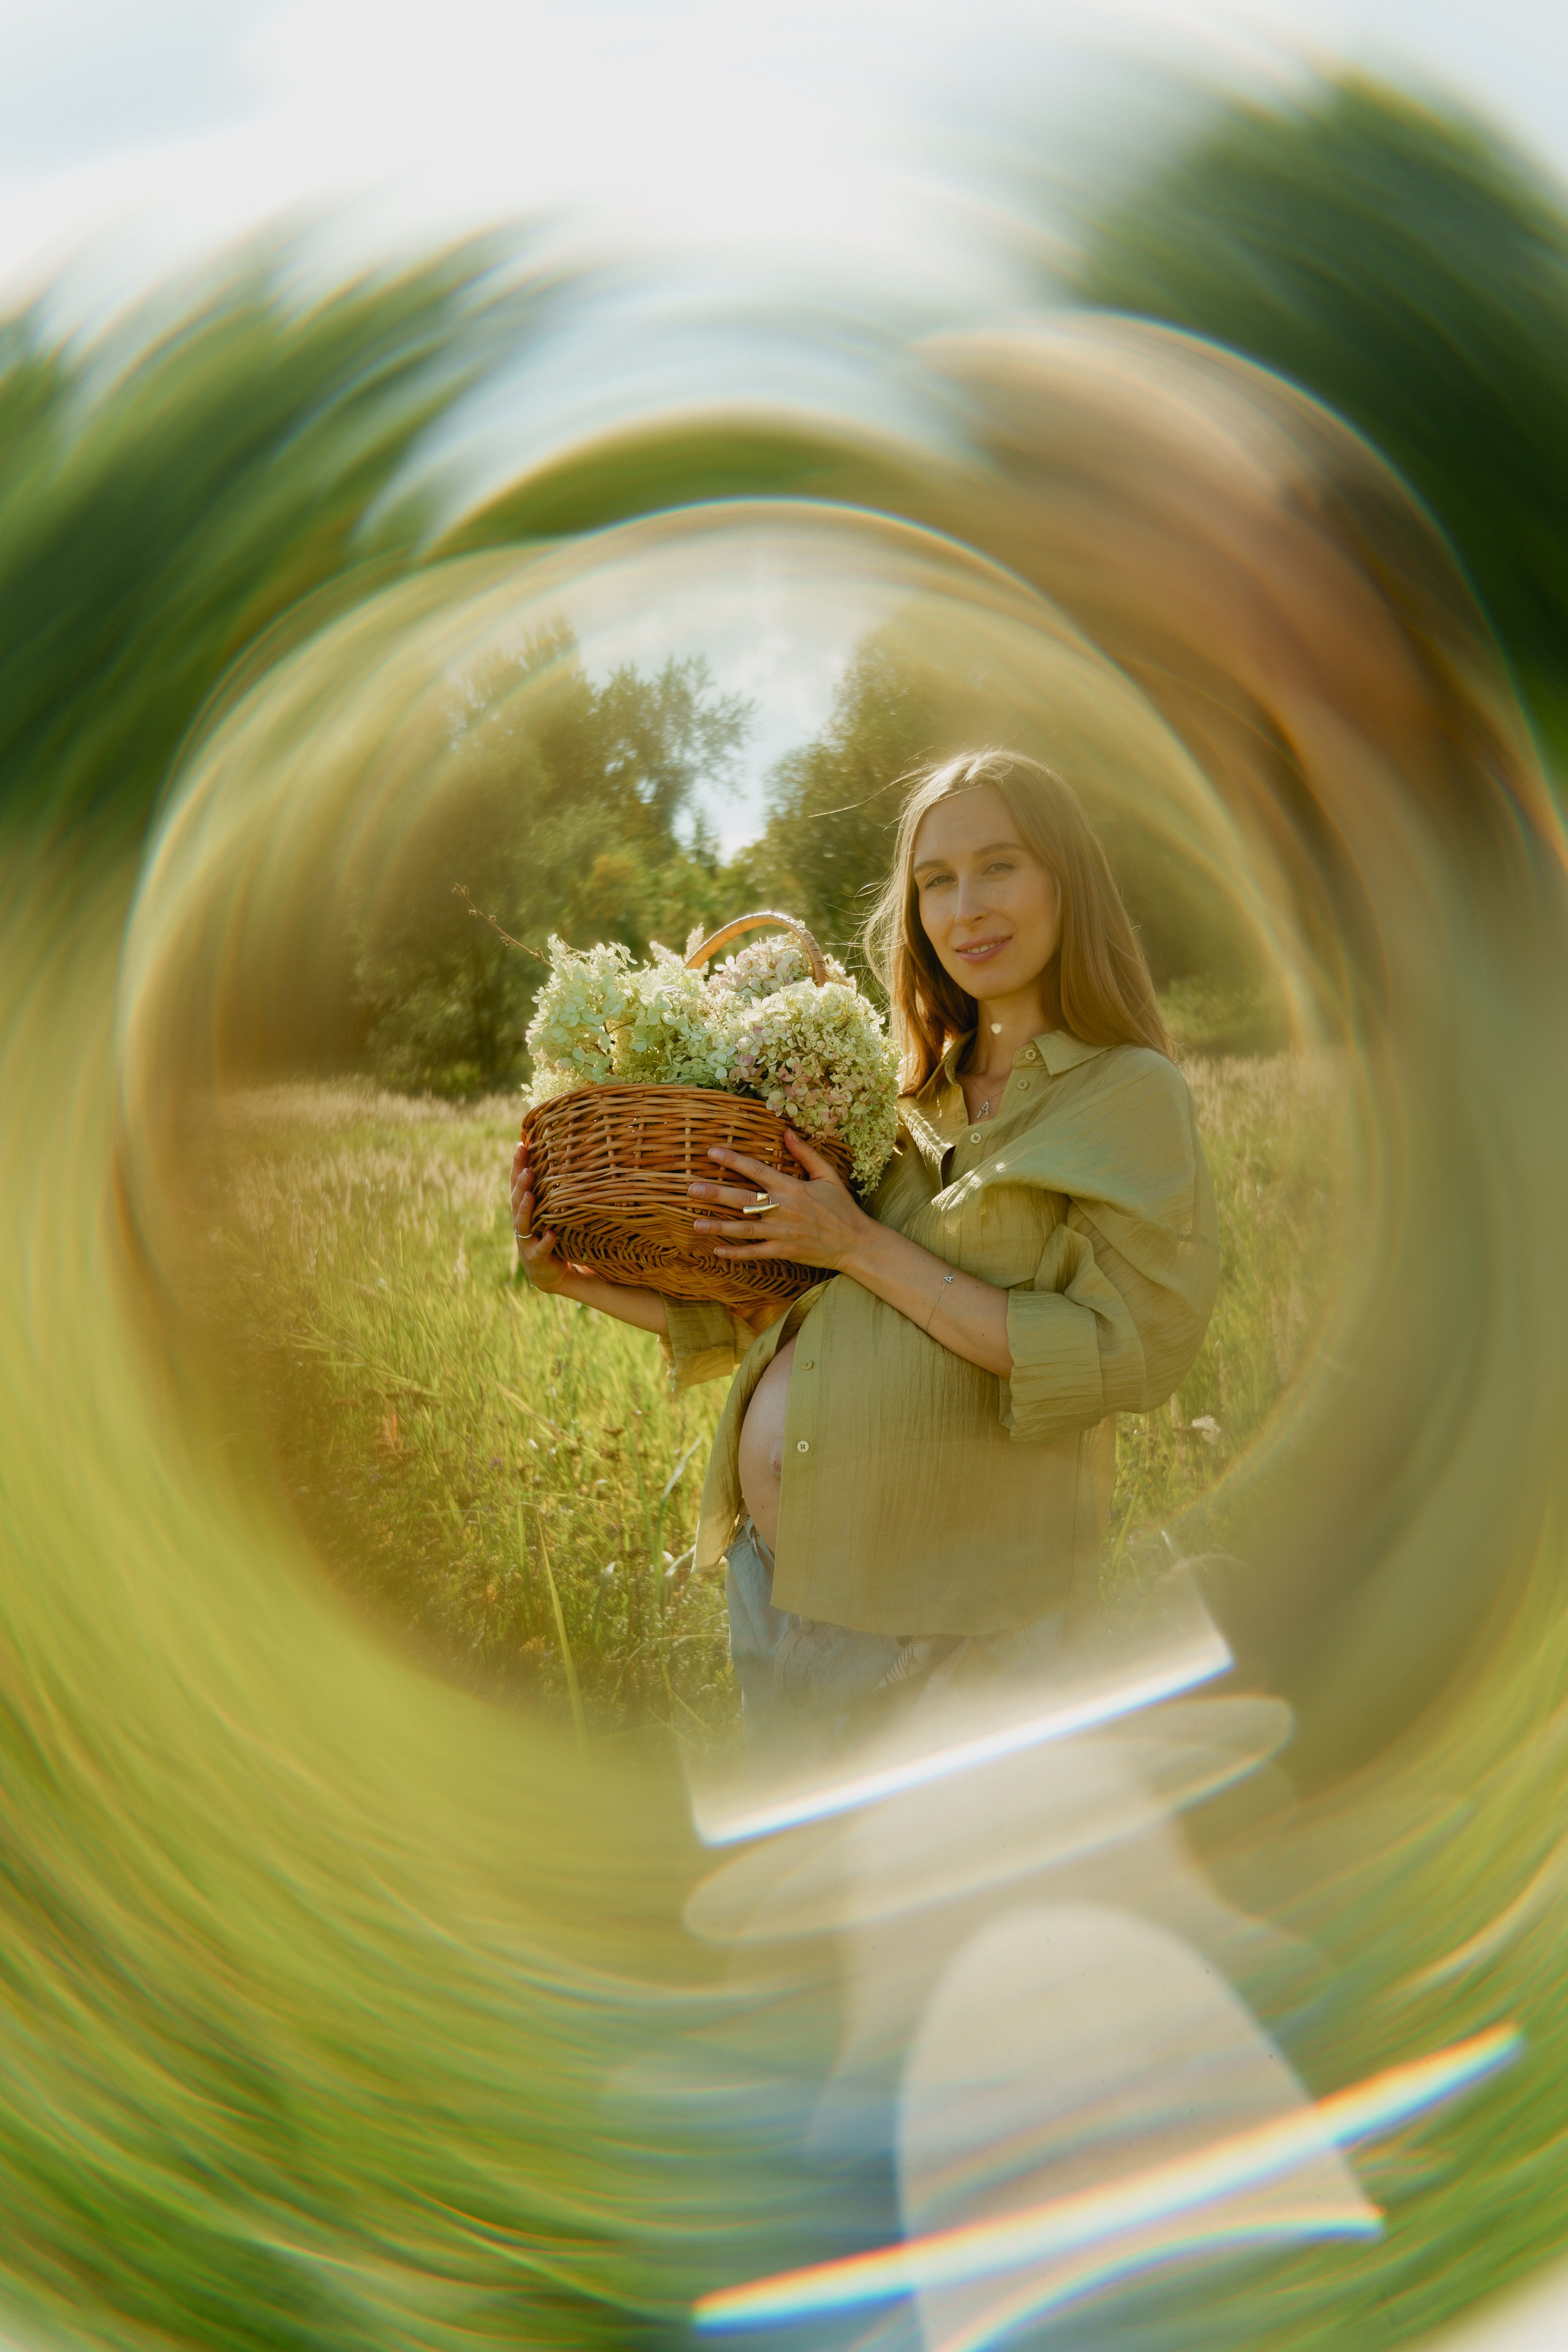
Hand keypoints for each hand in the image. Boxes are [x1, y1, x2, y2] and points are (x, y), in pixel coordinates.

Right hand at [509, 1137, 583, 1295]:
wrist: (550, 1272)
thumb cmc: (550, 1234)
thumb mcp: (549, 1211)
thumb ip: (551, 1190)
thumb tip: (563, 1156)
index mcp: (523, 1208)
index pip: (517, 1183)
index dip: (517, 1165)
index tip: (521, 1145)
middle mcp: (521, 1223)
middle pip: (516, 1200)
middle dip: (520, 1184)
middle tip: (526, 1169)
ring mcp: (526, 1241)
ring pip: (523, 1223)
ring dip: (525, 1209)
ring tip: (530, 1196)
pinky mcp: (536, 1258)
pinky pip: (540, 1249)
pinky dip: (545, 1242)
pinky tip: (551, 1235)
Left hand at [689, 1131, 870, 1271]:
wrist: (855, 1243)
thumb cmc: (842, 1207)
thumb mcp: (828, 1176)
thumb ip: (806, 1154)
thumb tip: (787, 1132)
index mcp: (792, 1188)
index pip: (757, 1171)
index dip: (734, 1160)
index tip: (712, 1152)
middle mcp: (783, 1210)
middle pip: (744, 1200)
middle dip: (716, 1195)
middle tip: (691, 1190)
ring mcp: (781, 1233)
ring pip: (744, 1229)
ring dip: (719, 1227)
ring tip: (695, 1224)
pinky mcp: (783, 1252)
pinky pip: (755, 1253)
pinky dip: (736, 1254)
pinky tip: (717, 1251)